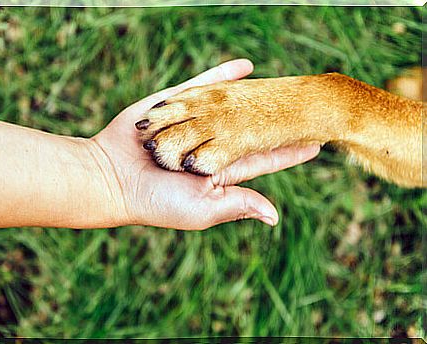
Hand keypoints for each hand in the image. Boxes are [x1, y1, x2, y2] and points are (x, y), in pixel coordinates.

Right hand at [91, 59, 319, 229]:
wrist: (113, 179)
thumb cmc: (158, 201)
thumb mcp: (202, 209)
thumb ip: (238, 205)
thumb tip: (275, 217)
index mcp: (221, 170)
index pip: (262, 159)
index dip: (288, 152)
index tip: (314, 144)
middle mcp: (211, 144)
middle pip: (252, 129)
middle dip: (277, 121)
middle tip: (305, 111)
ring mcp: (194, 123)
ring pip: (232, 106)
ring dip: (256, 97)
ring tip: (282, 88)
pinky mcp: (175, 104)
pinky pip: (203, 86)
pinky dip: (223, 76)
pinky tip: (246, 67)